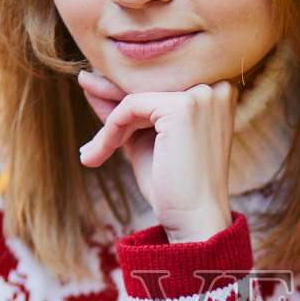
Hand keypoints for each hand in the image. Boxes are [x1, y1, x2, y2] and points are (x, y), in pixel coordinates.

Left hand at [77, 71, 235, 242]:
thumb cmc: (173, 185)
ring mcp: (202, 95)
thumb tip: (90, 79)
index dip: (124, 88)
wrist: (193, 221)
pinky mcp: (182, 107)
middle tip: (82, 86)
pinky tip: (97, 153)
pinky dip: (110, 130)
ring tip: (92, 153)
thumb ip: (124, 109)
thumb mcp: (143, 138)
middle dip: (111, 94)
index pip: (161, 79)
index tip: (93, 88)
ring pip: (137, 95)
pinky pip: (130, 106)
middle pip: (148, 82)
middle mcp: (217, 86)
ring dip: (109, 123)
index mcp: (218, 90)